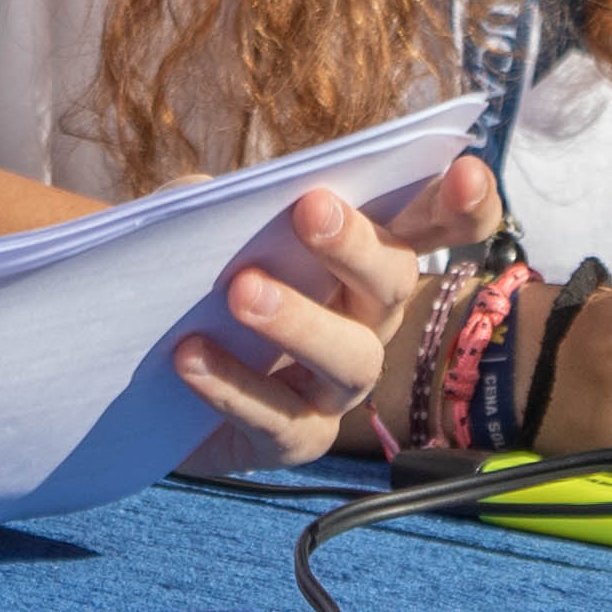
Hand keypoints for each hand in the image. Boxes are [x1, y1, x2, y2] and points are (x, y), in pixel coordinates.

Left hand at [174, 160, 498, 459]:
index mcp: (362, 256)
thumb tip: (213, 197)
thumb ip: (214, 205)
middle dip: (359, 245)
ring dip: (301, 322)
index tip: (466, 171)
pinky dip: (235, 387)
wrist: (146, 378)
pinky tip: (190, 354)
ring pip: (353, 360)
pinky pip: (281, 421)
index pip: (435, 225)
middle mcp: (366, 320)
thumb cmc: (196, 282)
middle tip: (311, 210)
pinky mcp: (295, 439)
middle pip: (394, 282)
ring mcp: (336, 386)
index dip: (462, 204)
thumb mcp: (199, 229)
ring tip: (241, 291)